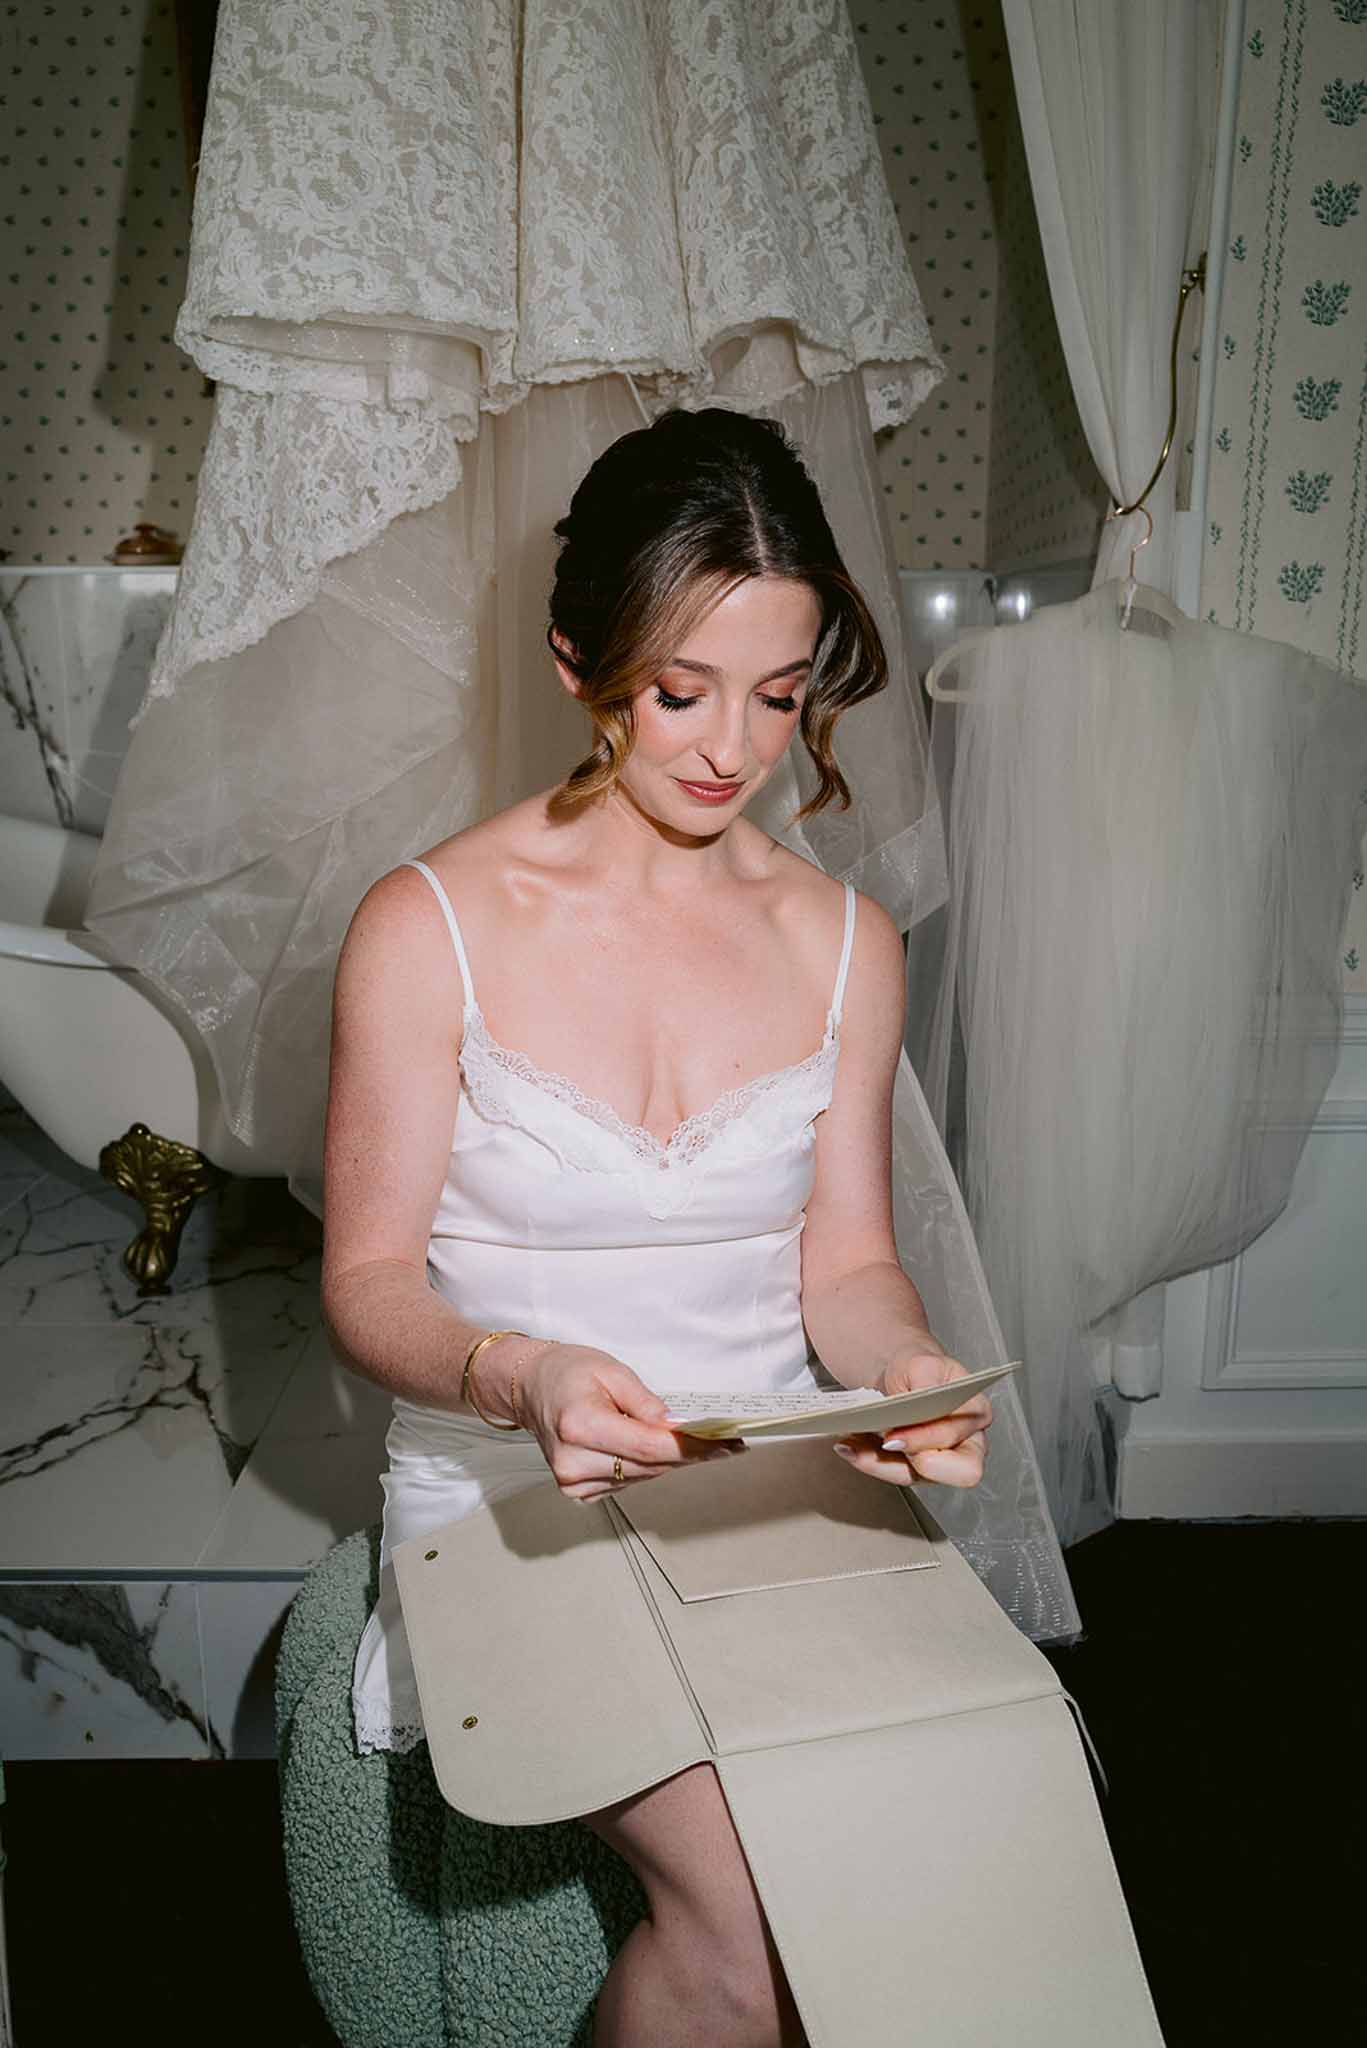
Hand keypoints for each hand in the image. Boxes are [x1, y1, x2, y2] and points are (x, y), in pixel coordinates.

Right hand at [515, 1342, 743, 1502]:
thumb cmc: (566, 1372)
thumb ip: (647, 1404)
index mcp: (579, 1425)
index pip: (649, 1447)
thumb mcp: (612, 1371)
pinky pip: (627, 1483)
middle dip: (689, 1454)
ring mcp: (572, 1481)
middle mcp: (573, 1460)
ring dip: (668, 1461)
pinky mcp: (577, 1491)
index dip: (692, 1448)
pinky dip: (644, 1466)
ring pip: (642, 1477)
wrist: (531, 1386)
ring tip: (690, 1441)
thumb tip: (679, 1429)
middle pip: (649, 1466)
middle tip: (724, 1443)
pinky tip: (645, 1447)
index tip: (724, 1445)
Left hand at [832, 1342, 991, 1489]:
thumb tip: (917, 1408)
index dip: (927, 1438)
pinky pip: (892, 1472)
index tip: (895, 1434)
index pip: (959, 1438)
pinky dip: (867, 1460)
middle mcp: (965, 1443)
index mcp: (976, 1413)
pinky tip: (848, 1445)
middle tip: (884, 1442)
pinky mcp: (914, 1468)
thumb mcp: (922, 1363)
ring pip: (915, 1477)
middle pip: (957, 1473)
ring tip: (851, 1442)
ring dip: (878, 1463)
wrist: (900, 1374)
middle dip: (915, 1461)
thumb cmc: (918, 1368)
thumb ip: (925, 1383)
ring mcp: (940, 1460)